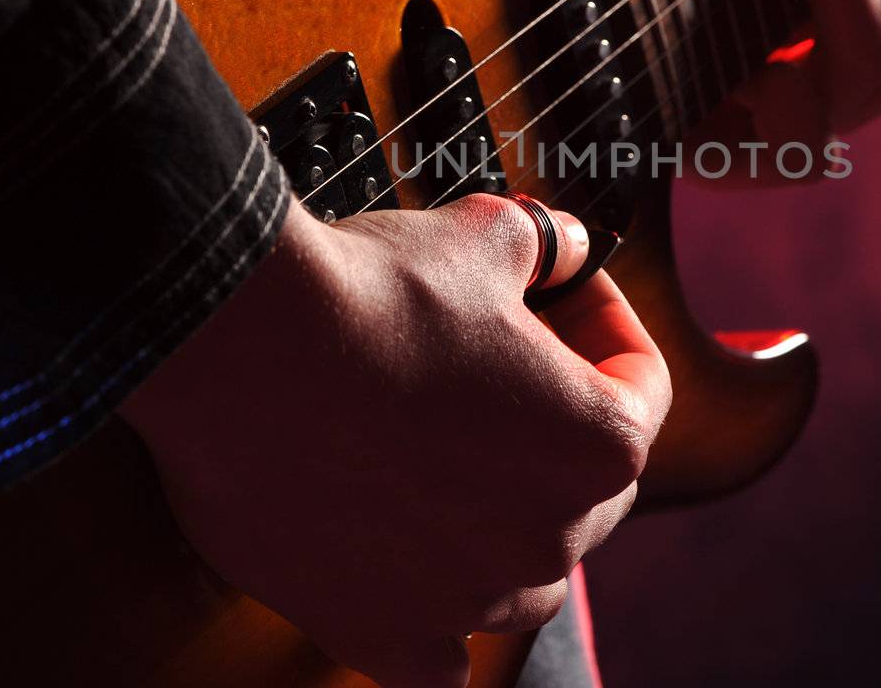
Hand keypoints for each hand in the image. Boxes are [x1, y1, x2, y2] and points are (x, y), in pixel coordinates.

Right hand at [118, 195, 670, 687]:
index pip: (643, 386)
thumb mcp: (487, 235)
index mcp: (598, 446)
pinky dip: (438, 618)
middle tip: (498, 355)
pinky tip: (419, 569)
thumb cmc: (371, 294)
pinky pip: (439, 656)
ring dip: (505, 517)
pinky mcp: (380, 630)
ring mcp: (466, 597)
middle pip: (586, 482)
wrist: (237, 347)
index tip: (559, 288)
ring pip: (523, 571)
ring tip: (451, 451)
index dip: (605, 320)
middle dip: (554, 417)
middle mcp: (548, 538)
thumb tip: (562, 248)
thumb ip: (547, 247)